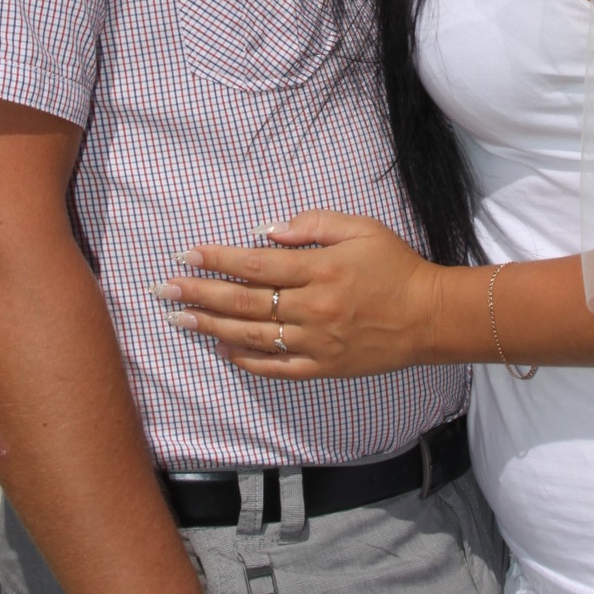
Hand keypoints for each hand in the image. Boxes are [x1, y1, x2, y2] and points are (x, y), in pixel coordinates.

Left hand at [155, 210, 440, 377]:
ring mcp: (317, 342)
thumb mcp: (360, 229)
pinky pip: (277, 368)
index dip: (216, 259)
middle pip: (244, 302)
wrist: (430, 317)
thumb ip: (312, 225)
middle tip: (163, 290)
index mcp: (320, 270)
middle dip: (198, 294)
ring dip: (211, 328)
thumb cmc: (396, 266)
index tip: (185, 254)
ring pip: (253, 337)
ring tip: (179, 321)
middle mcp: (313, 308)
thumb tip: (266, 231)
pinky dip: (247, 361)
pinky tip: (223, 351)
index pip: (255, 264)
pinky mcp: (325, 367)